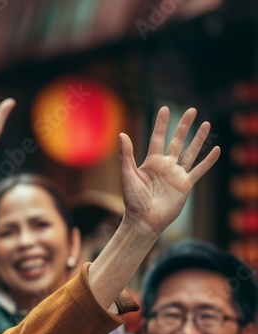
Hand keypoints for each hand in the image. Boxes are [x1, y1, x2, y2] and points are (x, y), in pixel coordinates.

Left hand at [119, 107, 219, 237]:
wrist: (144, 220)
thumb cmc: (133, 200)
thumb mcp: (128, 175)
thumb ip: (126, 155)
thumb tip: (121, 134)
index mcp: (151, 162)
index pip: (158, 138)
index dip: (162, 124)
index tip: (165, 109)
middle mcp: (165, 166)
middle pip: (177, 141)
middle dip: (184, 126)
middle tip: (192, 110)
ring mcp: (176, 175)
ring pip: (190, 152)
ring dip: (199, 139)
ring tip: (206, 124)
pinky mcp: (185, 185)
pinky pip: (199, 170)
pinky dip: (208, 160)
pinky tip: (216, 149)